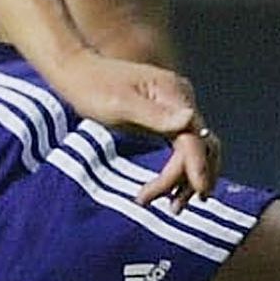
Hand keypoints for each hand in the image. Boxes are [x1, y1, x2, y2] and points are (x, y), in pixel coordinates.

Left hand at [37, 51, 220, 205]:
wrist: (78, 73)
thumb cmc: (94, 88)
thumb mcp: (120, 104)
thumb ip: (155, 115)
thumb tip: (190, 121)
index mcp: (173, 93)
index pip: (193, 138)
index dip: (197, 167)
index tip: (198, 194)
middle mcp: (181, 98)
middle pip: (201, 145)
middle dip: (193, 177)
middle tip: (175, 208)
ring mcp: (176, 106)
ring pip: (195, 148)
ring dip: (187, 177)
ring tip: (171, 206)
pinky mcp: (167, 115)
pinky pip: (183, 145)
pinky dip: (180, 168)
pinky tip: (169, 187)